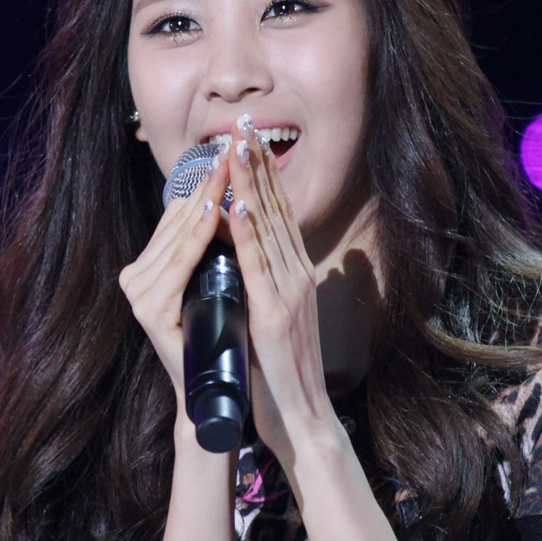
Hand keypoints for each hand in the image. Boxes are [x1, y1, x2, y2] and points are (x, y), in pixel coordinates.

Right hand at [117, 150, 233, 402]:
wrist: (216, 392)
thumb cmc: (225, 338)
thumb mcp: (221, 283)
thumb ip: (214, 249)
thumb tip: (230, 200)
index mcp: (152, 268)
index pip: (181, 215)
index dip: (209, 182)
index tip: (235, 149)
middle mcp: (138, 276)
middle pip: (179, 219)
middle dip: (210, 182)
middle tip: (234, 144)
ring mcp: (140, 292)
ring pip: (180, 236)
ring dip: (204, 200)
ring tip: (226, 168)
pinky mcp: (149, 309)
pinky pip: (181, 264)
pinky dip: (198, 236)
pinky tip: (212, 213)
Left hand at [222, 116, 338, 470]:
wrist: (302, 416)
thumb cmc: (285, 373)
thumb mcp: (283, 319)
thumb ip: (280, 287)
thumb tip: (282, 263)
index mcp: (296, 274)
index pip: (279, 213)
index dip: (266, 175)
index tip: (250, 140)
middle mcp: (297, 275)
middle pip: (277, 209)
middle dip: (259, 165)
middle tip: (243, 124)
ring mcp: (288, 292)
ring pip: (268, 227)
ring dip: (253, 185)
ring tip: (239, 148)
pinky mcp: (276, 313)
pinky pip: (258, 265)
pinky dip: (250, 232)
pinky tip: (239, 205)